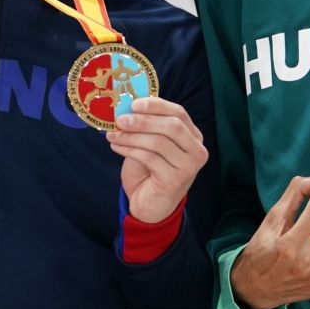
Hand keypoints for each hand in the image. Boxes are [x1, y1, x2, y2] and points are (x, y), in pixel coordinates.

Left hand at [106, 96, 208, 223]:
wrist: (150, 205)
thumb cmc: (150, 170)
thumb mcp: (150, 143)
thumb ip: (146, 126)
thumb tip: (126, 107)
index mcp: (193, 136)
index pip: (179, 113)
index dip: (156, 105)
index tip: (133, 103)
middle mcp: (197, 150)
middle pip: (172, 126)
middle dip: (144, 120)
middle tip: (120, 119)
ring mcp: (189, 166)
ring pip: (159, 142)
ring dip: (132, 136)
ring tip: (113, 134)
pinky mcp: (176, 180)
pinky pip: (150, 158)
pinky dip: (129, 150)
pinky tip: (116, 147)